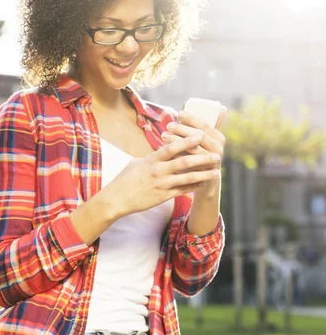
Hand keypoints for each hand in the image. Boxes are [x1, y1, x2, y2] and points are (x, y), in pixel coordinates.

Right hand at [104, 134, 221, 217]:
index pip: (171, 147)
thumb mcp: (137, 163)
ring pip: (187, 178)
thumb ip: (152, 156)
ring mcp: (161, 185)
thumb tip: (163, 149)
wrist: (117, 199)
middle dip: (202, 157)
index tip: (200, 135)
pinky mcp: (163, 197)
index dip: (186, 141)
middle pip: (184, 162)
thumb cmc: (125, 179)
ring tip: (216, 171)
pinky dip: (194, 187)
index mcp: (151, 160)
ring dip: (203, 174)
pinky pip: (182, 191)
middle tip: (217, 154)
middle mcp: (158, 171)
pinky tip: (203, 183)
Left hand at [161, 106, 226, 171]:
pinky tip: (166, 149)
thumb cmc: (203, 154)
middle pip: (198, 136)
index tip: (179, 113)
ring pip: (192, 149)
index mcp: (219, 138)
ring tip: (164, 135)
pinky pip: (188, 162)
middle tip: (169, 125)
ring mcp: (211, 162)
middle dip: (182, 129)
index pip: (205, 125)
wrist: (205, 180)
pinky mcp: (202, 172)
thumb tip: (221, 107)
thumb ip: (211, 126)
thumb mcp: (208, 140)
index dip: (192, 118)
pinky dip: (176, 154)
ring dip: (176, 141)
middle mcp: (218, 149)